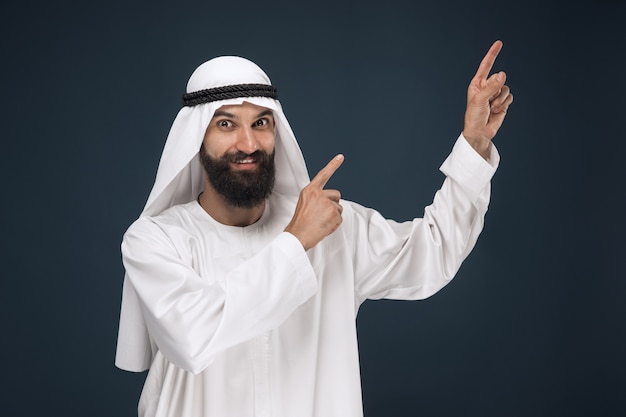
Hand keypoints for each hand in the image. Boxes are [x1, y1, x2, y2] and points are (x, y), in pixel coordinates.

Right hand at [285, 154, 343, 250]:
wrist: (298, 235)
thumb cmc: (300, 224)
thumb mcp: (304, 205)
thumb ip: (316, 200)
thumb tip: (328, 203)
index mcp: (309, 190)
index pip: (323, 175)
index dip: (333, 165)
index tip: (340, 157)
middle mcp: (318, 194)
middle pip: (336, 195)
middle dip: (333, 205)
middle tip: (322, 215)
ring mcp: (326, 202)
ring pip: (339, 208)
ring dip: (333, 216)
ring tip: (321, 222)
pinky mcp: (333, 212)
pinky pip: (340, 218)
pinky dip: (335, 224)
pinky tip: (324, 226)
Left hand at [463, 40, 513, 158]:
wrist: (480, 132)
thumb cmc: (474, 116)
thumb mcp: (480, 100)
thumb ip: (492, 86)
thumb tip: (503, 74)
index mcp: (477, 83)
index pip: (486, 65)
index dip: (493, 54)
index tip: (499, 43)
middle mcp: (487, 87)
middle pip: (499, 79)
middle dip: (495, 90)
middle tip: (488, 102)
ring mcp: (495, 94)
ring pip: (506, 88)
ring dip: (499, 100)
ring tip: (491, 108)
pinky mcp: (503, 102)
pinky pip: (509, 97)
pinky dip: (504, 104)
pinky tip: (496, 111)